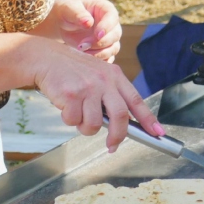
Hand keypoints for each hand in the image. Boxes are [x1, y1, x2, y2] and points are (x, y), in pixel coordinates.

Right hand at [32, 41, 162, 152]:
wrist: (47, 58)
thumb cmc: (73, 71)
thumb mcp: (98, 75)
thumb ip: (110, 95)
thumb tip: (121, 124)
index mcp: (115, 76)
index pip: (136, 101)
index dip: (148, 119)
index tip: (157, 133)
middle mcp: (104, 81)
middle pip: (120, 117)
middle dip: (117, 136)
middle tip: (112, 145)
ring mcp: (88, 87)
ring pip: (94, 125)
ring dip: (84, 127)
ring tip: (78, 114)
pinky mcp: (71, 94)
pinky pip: (73, 121)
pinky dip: (68, 119)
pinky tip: (65, 105)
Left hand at [50, 0, 121, 62]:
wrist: (64, 24)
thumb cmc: (67, 12)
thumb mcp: (69, 9)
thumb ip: (78, 14)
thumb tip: (88, 23)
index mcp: (105, 9)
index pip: (113, 18)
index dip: (107, 27)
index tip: (97, 35)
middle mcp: (111, 24)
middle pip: (115, 35)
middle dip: (100, 42)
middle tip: (83, 45)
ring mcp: (109, 38)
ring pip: (113, 48)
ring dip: (99, 53)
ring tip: (82, 52)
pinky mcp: (105, 49)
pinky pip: (108, 58)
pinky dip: (100, 61)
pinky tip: (88, 60)